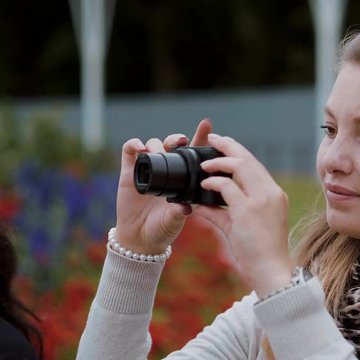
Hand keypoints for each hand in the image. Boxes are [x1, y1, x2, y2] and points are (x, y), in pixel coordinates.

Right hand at [114, 119, 211, 254]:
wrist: (140, 239)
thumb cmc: (163, 229)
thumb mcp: (174, 220)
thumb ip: (179, 212)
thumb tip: (185, 207)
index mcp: (183, 178)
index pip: (193, 153)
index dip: (200, 138)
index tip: (206, 125)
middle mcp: (166, 170)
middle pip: (171, 145)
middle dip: (175, 138)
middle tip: (179, 141)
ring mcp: (147, 169)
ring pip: (152, 144)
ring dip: (156, 143)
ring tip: (158, 150)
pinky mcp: (128, 172)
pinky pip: (129, 151)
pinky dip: (134, 144)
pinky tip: (139, 147)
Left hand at [195, 134, 293, 296]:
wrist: (272, 272)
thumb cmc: (260, 254)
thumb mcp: (242, 228)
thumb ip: (222, 213)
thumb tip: (199, 206)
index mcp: (275, 195)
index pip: (256, 166)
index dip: (239, 153)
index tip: (225, 146)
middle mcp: (271, 193)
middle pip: (249, 159)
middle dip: (229, 146)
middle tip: (213, 139)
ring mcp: (262, 200)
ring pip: (240, 166)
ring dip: (219, 161)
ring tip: (204, 162)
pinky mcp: (248, 210)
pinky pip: (227, 187)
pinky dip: (212, 183)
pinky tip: (203, 185)